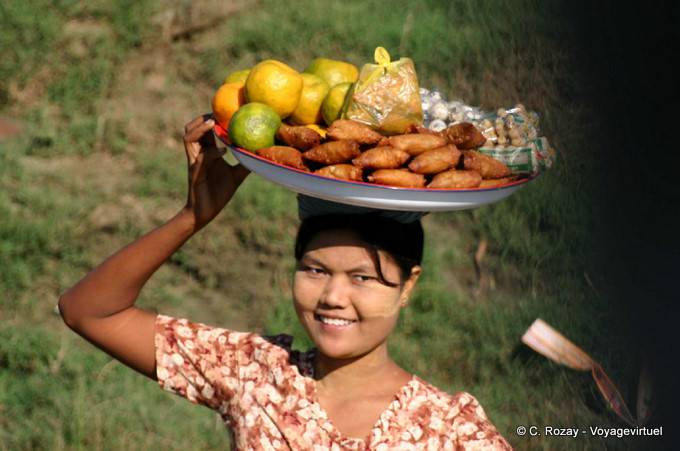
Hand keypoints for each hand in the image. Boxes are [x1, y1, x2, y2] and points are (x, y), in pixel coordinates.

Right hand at [182, 114, 248, 231]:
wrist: (205, 212)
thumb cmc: (219, 193)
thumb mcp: (237, 175)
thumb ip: (245, 163)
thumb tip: (262, 154)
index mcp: (207, 152)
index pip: (206, 130)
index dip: (212, 118)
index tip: (225, 111)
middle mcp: (198, 154)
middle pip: (192, 128)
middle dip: (203, 118)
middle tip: (217, 114)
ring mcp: (194, 162)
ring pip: (189, 137)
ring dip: (200, 129)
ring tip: (214, 123)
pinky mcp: (195, 172)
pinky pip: (201, 157)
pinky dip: (212, 152)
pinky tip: (224, 151)